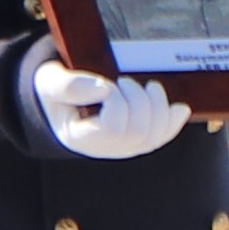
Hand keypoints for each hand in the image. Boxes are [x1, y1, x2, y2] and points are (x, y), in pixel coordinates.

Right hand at [31, 60, 189, 162]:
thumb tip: (102, 88)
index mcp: (80, 137)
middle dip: (138, 100)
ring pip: (154, 136)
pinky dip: (173, 121)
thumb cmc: (53, 89)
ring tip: (146, 87)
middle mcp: (103, 149)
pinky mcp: (138, 140)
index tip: (106, 84)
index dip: (116, 101)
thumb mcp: (49, 81)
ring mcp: (123, 148)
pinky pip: (162, 138)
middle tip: (124, 80)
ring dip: (157, 106)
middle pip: (138, 133)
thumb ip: (68, 85)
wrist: (57, 99)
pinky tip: (179, 108)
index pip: (112, 128)